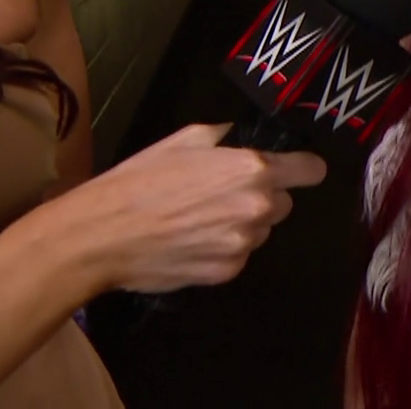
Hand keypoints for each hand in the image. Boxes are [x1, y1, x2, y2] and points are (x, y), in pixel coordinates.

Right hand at [56, 123, 326, 294]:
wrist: (100, 236)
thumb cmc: (138, 181)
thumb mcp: (181, 141)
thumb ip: (222, 138)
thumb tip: (237, 138)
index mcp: (252, 169)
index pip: (310, 171)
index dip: (303, 170)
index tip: (297, 171)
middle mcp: (257, 207)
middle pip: (283, 203)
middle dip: (262, 198)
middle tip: (222, 196)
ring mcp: (243, 243)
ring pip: (261, 231)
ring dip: (242, 226)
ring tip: (198, 221)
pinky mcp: (227, 272)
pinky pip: (238, 256)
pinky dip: (222, 250)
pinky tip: (190, 243)